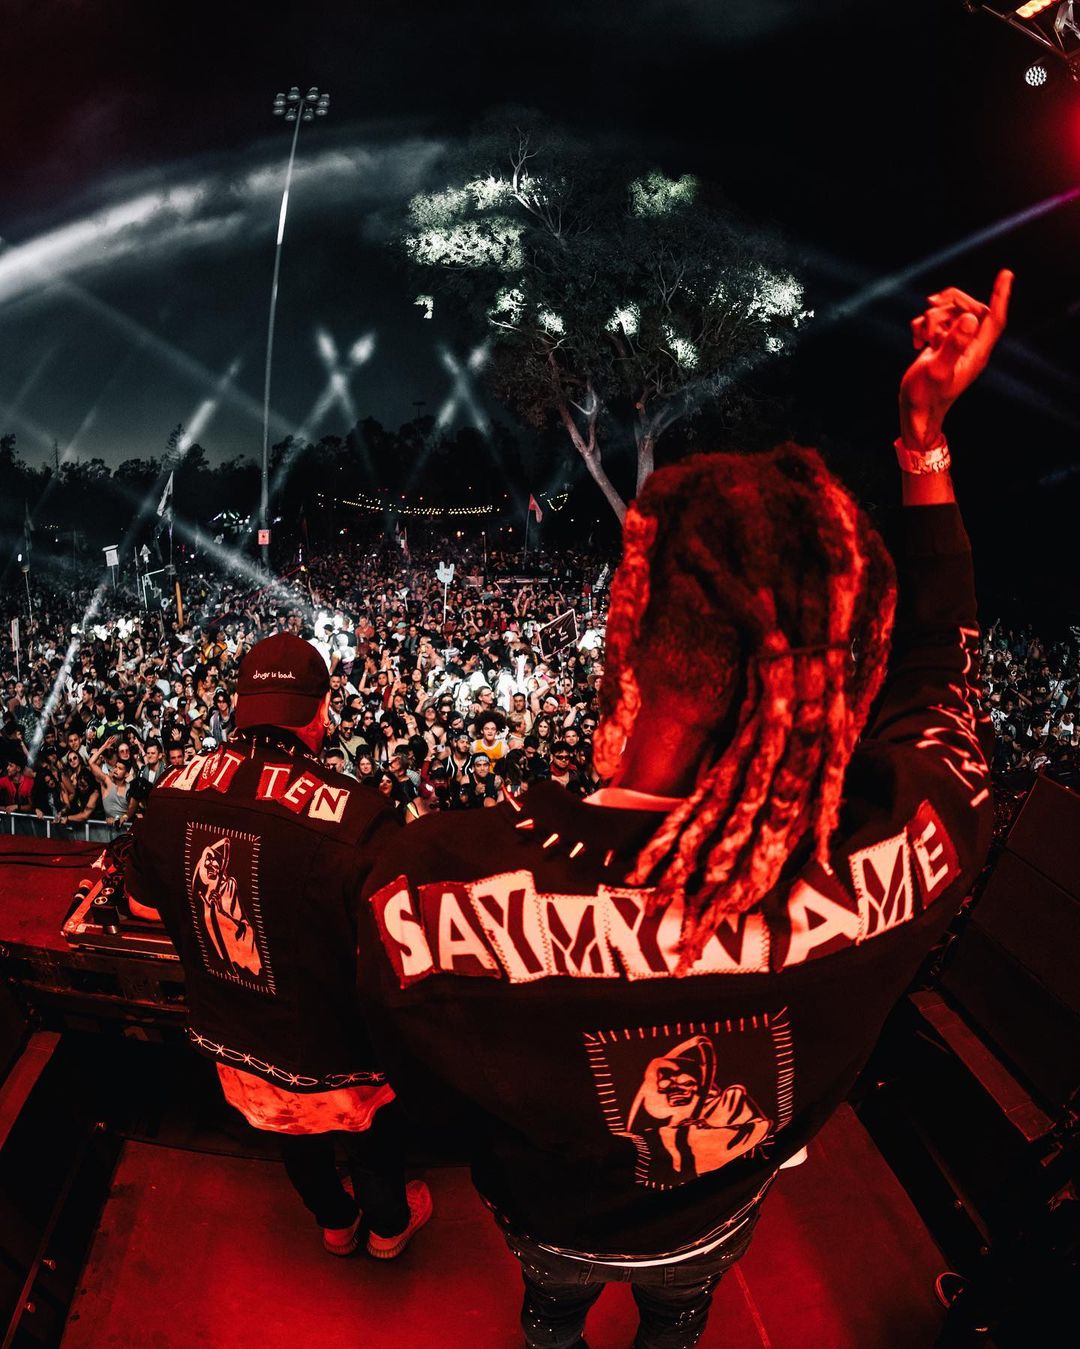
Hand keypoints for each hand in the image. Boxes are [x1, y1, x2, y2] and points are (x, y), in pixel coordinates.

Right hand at [899, 270, 1011, 449]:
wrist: (915, 410)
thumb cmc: (926, 396)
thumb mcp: (937, 370)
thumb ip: (954, 344)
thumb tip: (971, 319)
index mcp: (976, 353)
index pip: (994, 319)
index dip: (1000, 295)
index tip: (1005, 274)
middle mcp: (969, 346)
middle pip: (969, 309)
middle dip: (948, 305)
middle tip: (930, 307)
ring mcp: (956, 345)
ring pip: (950, 314)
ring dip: (931, 318)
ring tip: (921, 338)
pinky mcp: (942, 345)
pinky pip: (936, 323)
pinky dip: (922, 326)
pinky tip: (916, 342)